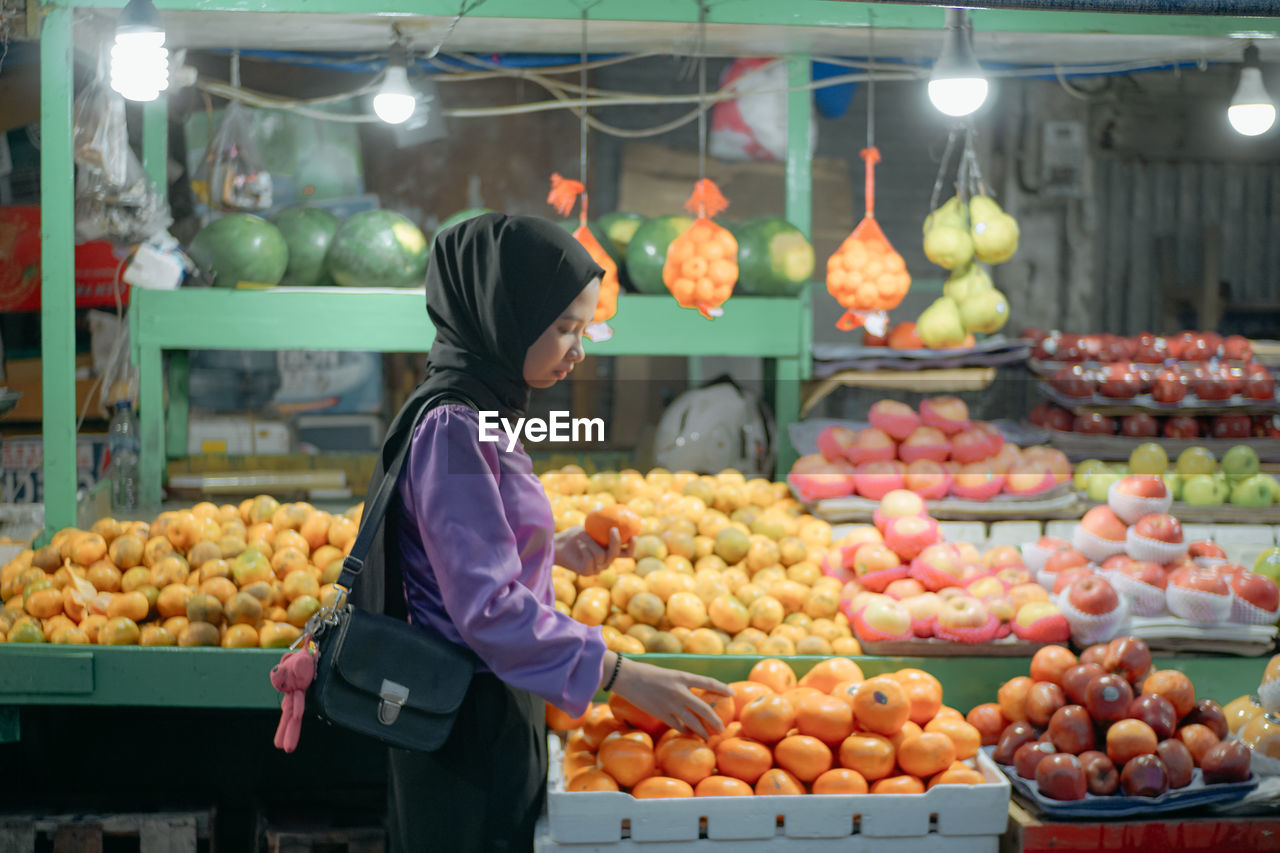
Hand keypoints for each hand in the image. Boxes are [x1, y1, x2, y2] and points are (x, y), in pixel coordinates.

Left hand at [554, 526, 631, 575]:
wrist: (558, 546)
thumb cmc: (575, 535)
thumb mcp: (590, 526)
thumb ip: (602, 522)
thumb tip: (615, 510)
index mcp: (610, 553)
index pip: (627, 553)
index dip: (632, 547)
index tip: (634, 535)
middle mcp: (605, 563)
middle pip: (615, 554)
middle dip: (616, 542)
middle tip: (613, 529)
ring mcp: (596, 569)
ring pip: (601, 554)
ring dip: (590, 541)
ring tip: (582, 534)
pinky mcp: (586, 572)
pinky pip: (590, 557)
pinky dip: (584, 547)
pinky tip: (578, 544)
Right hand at [604, 652, 732, 738]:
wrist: (627, 677)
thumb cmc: (647, 673)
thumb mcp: (670, 674)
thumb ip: (683, 684)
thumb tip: (696, 696)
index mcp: (682, 676)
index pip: (708, 681)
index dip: (721, 688)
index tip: (732, 693)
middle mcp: (679, 691)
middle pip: (703, 709)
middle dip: (715, 720)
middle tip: (721, 728)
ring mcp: (670, 704)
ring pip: (692, 722)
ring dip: (701, 731)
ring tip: (707, 737)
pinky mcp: (661, 714)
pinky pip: (678, 726)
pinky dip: (685, 731)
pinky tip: (688, 733)